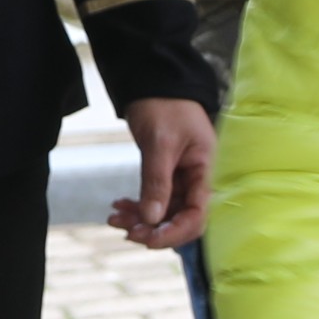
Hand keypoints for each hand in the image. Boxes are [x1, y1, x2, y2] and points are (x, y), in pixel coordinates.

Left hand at [115, 99, 215, 249]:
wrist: (154, 80)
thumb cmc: (164, 105)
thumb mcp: (159, 143)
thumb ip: (157, 182)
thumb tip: (151, 219)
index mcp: (204, 170)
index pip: (197, 214)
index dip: (174, 232)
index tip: (147, 238)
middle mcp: (196, 178)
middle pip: (181, 218)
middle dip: (154, 229)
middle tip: (126, 231)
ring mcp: (182, 177)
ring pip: (164, 211)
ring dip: (140, 219)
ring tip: (114, 218)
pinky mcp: (167, 174)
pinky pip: (155, 199)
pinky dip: (137, 206)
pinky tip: (118, 206)